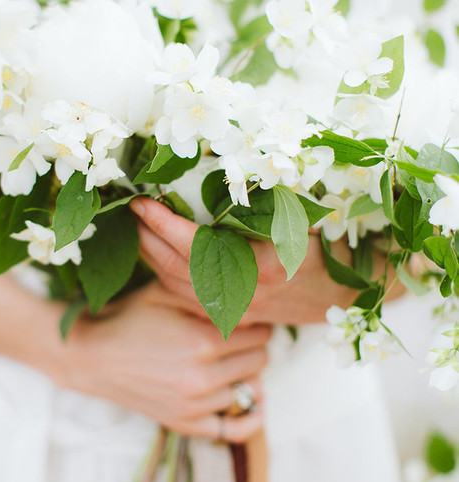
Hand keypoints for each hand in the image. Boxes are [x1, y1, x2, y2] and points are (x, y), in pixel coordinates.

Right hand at [63, 281, 270, 440]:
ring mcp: (195, 405)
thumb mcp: (166, 291)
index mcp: (203, 341)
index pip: (260, 332)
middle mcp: (203, 377)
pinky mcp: (185, 424)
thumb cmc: (130, 317)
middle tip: (242, 334)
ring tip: (233, 358)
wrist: (92, 356)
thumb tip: (247, 293)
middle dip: (255, 344)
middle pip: (260, 359)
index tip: (249, 315)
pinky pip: (234, 429)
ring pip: (252, 389)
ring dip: (247, 372)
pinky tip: (253, 403)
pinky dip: (250, 417)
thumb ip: (208, 292)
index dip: (258, 320)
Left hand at [131, 197, 357, 326]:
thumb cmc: (329, 241)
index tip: (141, 202)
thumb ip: (263, 201)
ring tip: (140, 231)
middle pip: (176, 269)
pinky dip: (169, 278)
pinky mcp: (237, 314)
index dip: (162, 224)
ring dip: (153, 259)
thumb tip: (219, 167)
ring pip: (179, 288)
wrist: (350, 287)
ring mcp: (239, 307)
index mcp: (259, 262)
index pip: (194, 246)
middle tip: (132, 210)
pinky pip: (191, 299)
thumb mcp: (302, 214)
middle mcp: (244, 290)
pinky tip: (159, 258)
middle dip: (148, 238)